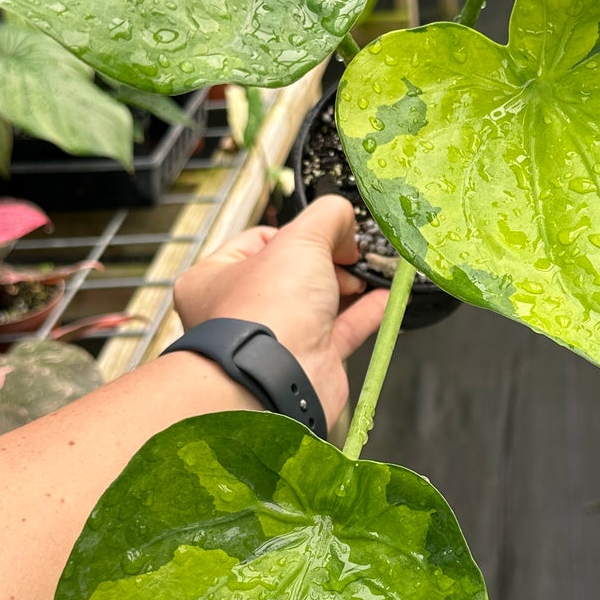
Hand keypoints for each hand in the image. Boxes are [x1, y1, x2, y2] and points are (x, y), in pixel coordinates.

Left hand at [171, 197, 389, 427]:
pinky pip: (340, 331)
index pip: (258, 241)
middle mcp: (241, 311)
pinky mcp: (308, 362)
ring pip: (317, 303)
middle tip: (349, 252)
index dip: (296, 232)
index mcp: (214, 278)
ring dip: (347, 285)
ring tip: (370, 269)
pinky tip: (384, 297)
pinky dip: (365, 313)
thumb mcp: (300, 239)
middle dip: (326, 260)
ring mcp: (276, 339)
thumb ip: (328, 218)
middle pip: (291, 272)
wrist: (276, 381)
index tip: (326, 230)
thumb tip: (343, 219)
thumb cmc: (266, 312)